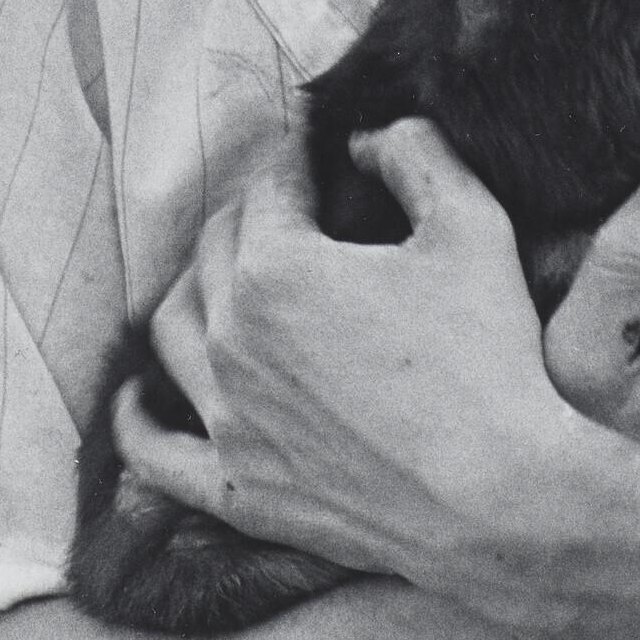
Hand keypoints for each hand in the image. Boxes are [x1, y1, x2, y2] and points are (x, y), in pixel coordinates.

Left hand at [122, 118, 573, 588]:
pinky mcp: (236, 488)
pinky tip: (136, 398)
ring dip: (196, 289)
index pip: (269, 188)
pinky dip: (137, 419)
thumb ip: (415, 155)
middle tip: (288, 208)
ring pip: (175, 331)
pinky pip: (154, 452)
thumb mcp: (471, 226)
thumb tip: (365, 138)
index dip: (295, 159)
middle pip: (216, 250)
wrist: (503, 501)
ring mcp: (227, 419)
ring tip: (226, 276)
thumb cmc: (490, 359)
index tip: (314, 151)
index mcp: (276, 268)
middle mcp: (232, 340)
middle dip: (250, 215)